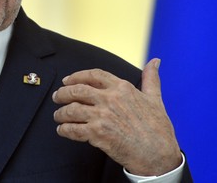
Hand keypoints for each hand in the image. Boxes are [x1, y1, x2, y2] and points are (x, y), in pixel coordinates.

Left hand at [52, 58, 181, 175]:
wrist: (159, 155)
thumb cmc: (158, 129)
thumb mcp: (155, 99)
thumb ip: (151, 79)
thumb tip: (155, 61)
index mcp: (122, 88)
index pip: (93, 75)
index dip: (76, 76)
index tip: (67, 80)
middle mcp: (110, 99)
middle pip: (77, 90)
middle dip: (63, 93)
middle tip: (57, 97)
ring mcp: (102, 116)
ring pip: (72, 109)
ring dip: (61, 113)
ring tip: (58, 116)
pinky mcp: (97, 133)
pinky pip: (73, 129)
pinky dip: (64, 129)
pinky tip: (62, 130)